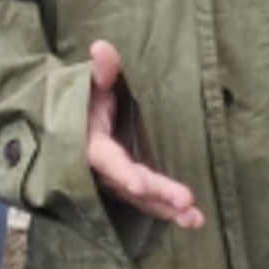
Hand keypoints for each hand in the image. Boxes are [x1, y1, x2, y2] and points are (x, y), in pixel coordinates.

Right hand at [83, 39, 203, 226]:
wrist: (72, 123)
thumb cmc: (85, 100)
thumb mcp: (90, 84)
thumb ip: (100, 71)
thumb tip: (101, 47)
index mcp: (94, 145)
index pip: (109, 161)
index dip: (123, 172)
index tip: (138, 184)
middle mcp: (105, 170)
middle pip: (132, 186)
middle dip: (158, 194)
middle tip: (186, 202)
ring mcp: (118, 181)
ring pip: (142, 200)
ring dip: (168, 211)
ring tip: (196, 221)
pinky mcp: (131, 186)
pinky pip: (149, 201)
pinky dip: (168, 212)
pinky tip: (194, 221)